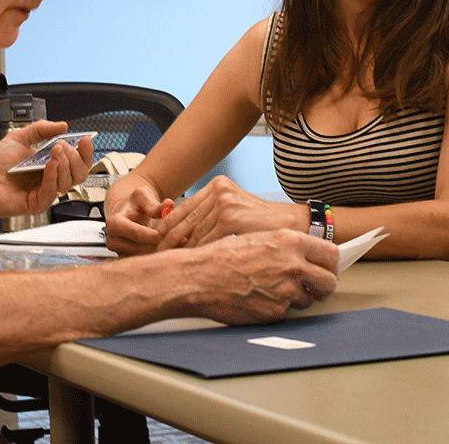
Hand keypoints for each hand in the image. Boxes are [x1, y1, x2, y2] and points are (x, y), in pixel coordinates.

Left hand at [0, 120, 92, 218]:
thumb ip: (40, 129)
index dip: (86, 152)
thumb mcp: (18, 138)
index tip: (85, 140)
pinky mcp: (37, 203)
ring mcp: (46, 192)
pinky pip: (53, 190)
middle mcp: (52, 179)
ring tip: (54, 151)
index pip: (79, 162)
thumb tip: (62, 125)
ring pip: (70, 181)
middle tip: (63, 145)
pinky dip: (54, 175)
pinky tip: (49, 164)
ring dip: (65, 163)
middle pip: (80, 173)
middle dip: (76, 157)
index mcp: (51, 165)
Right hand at [104, 179, 173, 255]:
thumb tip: (169, 205)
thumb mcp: (144, 196)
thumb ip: (155, 203)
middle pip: (140, 248)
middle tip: (182, 241)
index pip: (137, 233)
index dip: (155, 235)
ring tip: (180, 244)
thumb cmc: (136, 204)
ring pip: (143, 257)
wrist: (129, 213)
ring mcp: (118, 251)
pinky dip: (158, 256)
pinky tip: (172, 249)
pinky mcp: (125, 258)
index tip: (172, 233)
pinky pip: (143, 261)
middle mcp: (112, 240)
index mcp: (114, 223)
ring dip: (162, 252)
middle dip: (161, 244)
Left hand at [157, 175, 305, 247]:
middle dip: (170, 238)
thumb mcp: (234, 208)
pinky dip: (197, 253)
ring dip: (181, 248)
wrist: (289, 224)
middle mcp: (219, 190)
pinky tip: (192, 263)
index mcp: (218, 185)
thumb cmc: (262, 222)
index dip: (170, 223)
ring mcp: (224, 203)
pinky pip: (206, 240)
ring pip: (194, 232)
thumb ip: (211, 213)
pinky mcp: (230, 219)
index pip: (186, 205)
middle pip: (186, 218)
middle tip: (158, 251)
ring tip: (171, 261)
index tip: (159, 236)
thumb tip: (182, 230)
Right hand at [180, 229, 338, 323]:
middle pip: (329, 282)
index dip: (332, 264)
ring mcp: (286, 291)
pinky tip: (259, 300)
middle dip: (324, 287)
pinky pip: (286, 313)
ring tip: (273, 291)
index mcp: (290, 241)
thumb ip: (287, 247)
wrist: (199, 278)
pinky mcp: (275, 312)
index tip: (328, 269)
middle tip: (315, 288)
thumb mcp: (259, 237)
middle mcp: (293, 265)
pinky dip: (277, 309)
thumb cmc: (223, 257)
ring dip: (297, 298)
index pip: (331, 254)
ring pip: (308, 300)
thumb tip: (307, 257)